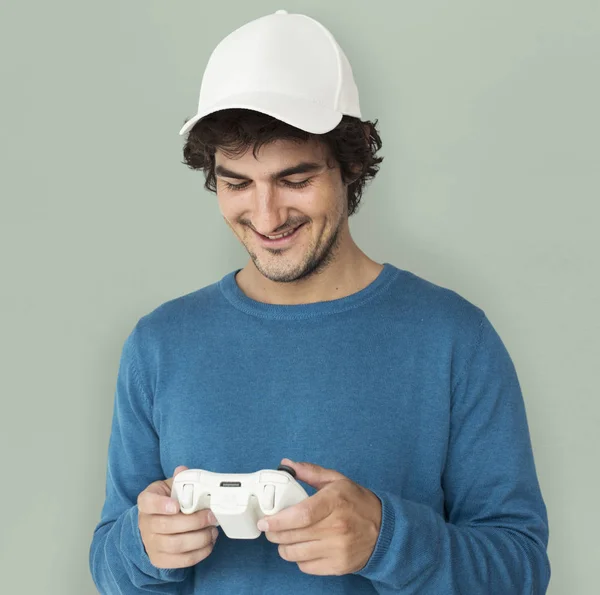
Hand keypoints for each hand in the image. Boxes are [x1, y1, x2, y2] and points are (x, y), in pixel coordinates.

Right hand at [137, 465, 218, 568]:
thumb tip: (182, 470)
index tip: (176, 506)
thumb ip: (178, 480)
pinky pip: (181, 561)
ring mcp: (152, 544)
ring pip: (176, 545)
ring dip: (199, 538)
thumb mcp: (169, 487)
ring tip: (213, 530)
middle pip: (167, 526)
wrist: (153, 524)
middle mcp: (145, 524)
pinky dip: (199, 553)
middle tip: (211, 516)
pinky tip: (209, 543)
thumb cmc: (166, 502)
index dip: (161, 505)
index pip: (148, 502)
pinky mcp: (160, 559)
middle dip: (194, 522)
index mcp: (146, 502)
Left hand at [258, 458, 381, 575]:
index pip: (301, 515)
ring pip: (295, 553)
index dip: (279, 520)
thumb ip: (311, 472)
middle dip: (274, 533)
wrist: (384, 530)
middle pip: (293, 536)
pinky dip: (299, 558)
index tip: (265, 521)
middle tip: (270, 528)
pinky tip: (303, 547)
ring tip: (285, 538)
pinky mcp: (338, 566)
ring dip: (284, 546)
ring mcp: (338, 549)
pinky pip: (305, 566)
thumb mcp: (337, 480)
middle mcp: (337, 527)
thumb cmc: (357, 502)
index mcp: (335, 501)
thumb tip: (287, 465)